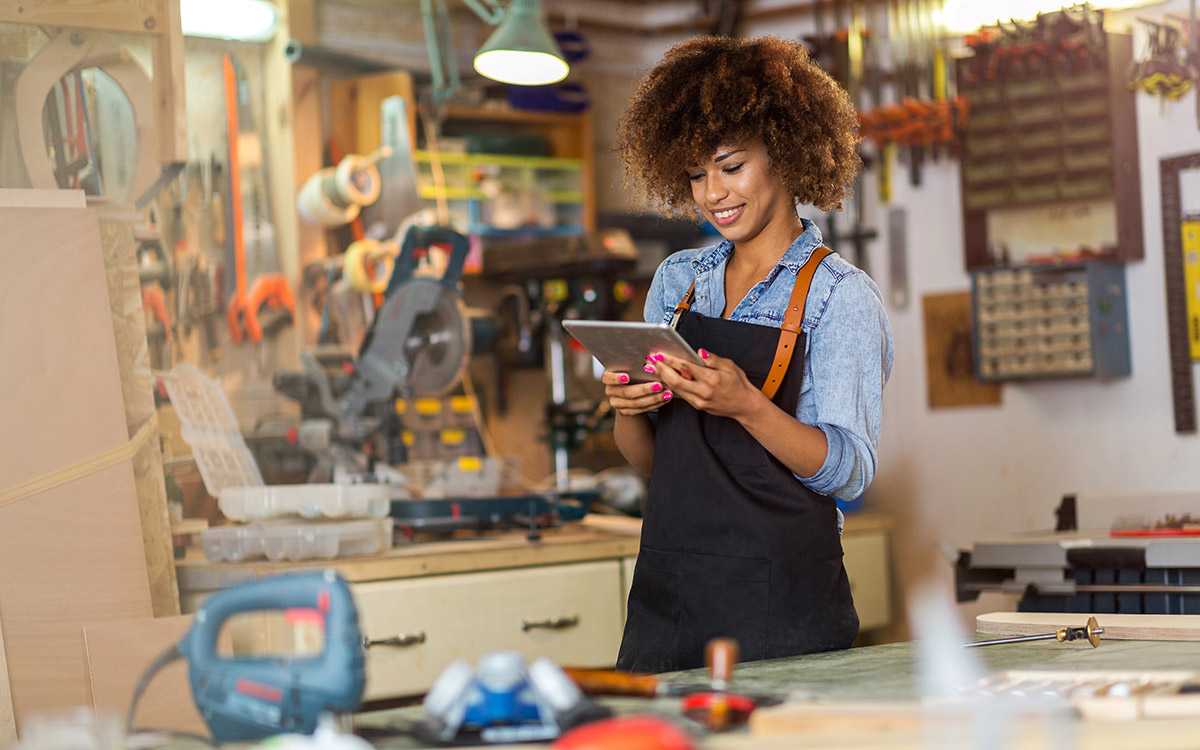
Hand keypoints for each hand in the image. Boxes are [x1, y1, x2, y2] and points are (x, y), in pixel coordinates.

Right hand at [601, 370, 673, 415]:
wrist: (630, 389)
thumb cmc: (632, 372)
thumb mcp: (631, 366)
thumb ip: (636, 364)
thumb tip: (651, 359)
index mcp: (608, 377)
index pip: (608, 378)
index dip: (616, 378)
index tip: (627, 377)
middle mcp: (610, 391)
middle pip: (626, 392)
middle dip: (644, 389)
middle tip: (659, 385)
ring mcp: (616, 403)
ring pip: (635, 403)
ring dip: (653, 399)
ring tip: (667, 394)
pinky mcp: (625, 412)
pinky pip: (641, 410)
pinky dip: (654, 404)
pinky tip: (664, 399)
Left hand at [647, 349, 762, 420]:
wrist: (744, 405)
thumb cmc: (738, 384)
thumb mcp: (730, 366)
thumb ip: (713, 359)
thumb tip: (699, 352)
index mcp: (711, 379)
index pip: (687, 368)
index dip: (671, 360)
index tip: (661, 354)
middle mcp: (703, 392)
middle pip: (675, 381)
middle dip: (661, 370)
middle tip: (650, 361)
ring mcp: (699, 401)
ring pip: (675, 389)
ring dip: (663, 378)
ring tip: (652, 368)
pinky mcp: (697, 406)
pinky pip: (681, 394)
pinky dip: (671, 385)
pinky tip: (664, 377)